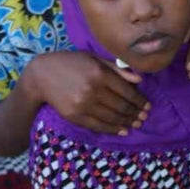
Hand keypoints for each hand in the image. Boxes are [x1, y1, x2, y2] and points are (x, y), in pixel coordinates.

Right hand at [27, 51, 147, 133]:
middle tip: (145, 117)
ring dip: (127, 122)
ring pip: (112, 117)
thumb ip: (117, 69)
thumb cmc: (71, 63)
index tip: (148, 106)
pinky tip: (122, 130)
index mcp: (100, 73)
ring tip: (137, 124)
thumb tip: (140, 80)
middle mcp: (93, 89)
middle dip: (136, 113)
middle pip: (121, 106)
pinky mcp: (74, 116)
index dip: (140, 101)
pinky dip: (112, 129)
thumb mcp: (95, 58)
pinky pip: (98, 125)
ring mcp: (83, 104)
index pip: (127, 91)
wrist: (41, 75)